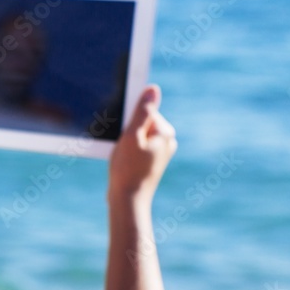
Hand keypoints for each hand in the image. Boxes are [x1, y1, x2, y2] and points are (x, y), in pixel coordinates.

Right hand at [110, 85, 176, 202]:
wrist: (128, 200)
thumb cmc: (127, 169)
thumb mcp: (132, 136)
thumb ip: (142, 112)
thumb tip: (152, 89)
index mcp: (165, 132)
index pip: (143, 111)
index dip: (127, 121)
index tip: (124, 137)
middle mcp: (167, 140)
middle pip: (141, 122)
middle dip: (127, 131)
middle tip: (122, 149)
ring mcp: (161, 151)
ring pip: (138, 134)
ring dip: (126, 141)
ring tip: (123, 158)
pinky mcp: (152, 160)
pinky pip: (138, 145)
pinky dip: (128, 150)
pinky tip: (125, 163)